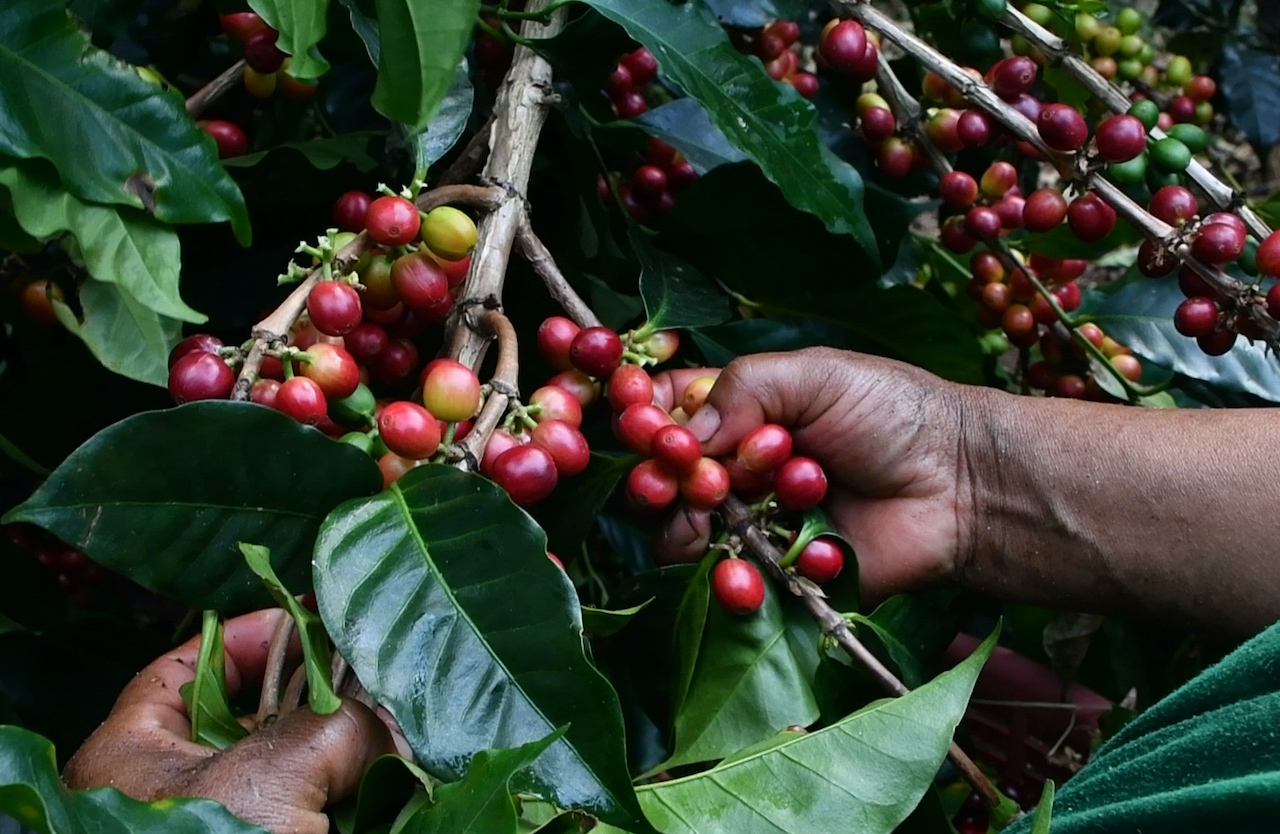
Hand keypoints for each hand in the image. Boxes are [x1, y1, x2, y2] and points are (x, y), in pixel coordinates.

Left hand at [63, 609, 394, 833]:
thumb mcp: (268, 776)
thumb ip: (336, 726)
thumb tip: (388, 722)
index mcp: (132, 753)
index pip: (184, 667)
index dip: (247, 635)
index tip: (308, 616)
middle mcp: (171, 793)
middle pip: (248, 719)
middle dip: (316, 697)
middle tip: (372, 675)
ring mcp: (220, 830)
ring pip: (291, 775)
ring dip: (345, 754)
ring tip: (398, 730)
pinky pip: (311, 815)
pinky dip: (353, 801)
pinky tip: (395, 782)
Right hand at [652, 348, 971, 602]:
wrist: (960, 486)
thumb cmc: (894, 415)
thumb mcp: (816, 374)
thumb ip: (742, 388)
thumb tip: (681, 435)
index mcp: (741, 409)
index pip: (666, 412)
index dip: (645, 420)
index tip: (646, 427)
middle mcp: (736, 466)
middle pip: (660, 476)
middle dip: (662, 477)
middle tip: (687, 477)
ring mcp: (751, 521)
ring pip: (680, 532)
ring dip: (690, 523)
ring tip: (721, 512)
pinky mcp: (775, 571)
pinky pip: (725, 581)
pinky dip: (730, 575)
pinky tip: (750, 567)